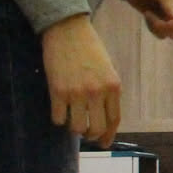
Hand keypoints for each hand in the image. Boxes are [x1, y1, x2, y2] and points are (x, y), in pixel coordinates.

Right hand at [41, 14, 122, 144]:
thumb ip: (107, 91)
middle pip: (97, 128)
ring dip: (74, 128)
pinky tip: (59, 111)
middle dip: (91, 135)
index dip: (108, 135)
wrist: (68, 30)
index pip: (114, 119)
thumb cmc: (88, 48)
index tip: (103, 143)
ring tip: (71, 119)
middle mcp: (98, 92)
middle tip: (86, 133)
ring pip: (77, 127)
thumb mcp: (107, 69)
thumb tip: (102, 116)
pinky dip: (58, 119)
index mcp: (114, 87)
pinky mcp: (58, 91)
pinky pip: (58, 118)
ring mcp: (77, 93)